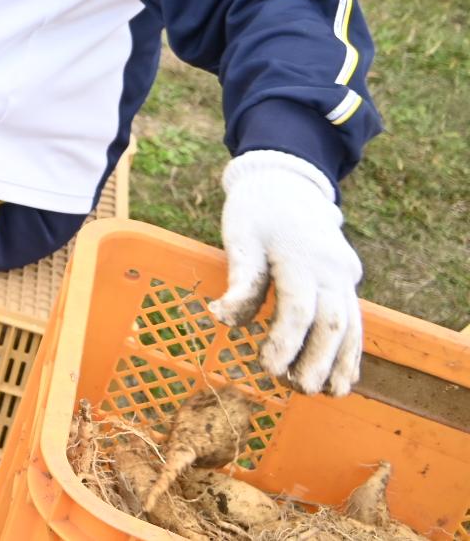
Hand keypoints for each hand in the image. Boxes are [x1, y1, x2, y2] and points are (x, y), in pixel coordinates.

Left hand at [212, 150, 363, 394]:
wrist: (288, 183)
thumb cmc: (256, 210)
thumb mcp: (240, 236)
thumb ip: (240, 278)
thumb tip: (223, 319)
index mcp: (301, 258)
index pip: (299, 311)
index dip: (285, 343)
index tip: (269, 369)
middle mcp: (331, 269)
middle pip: (332, 324)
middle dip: (318, 361)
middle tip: (301, 391)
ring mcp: (345, 274)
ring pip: (351, 325)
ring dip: (341, 361)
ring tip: (331, 394)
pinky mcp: (348, 279)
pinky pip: (354, 318)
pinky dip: (350, 349)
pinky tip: (344, 375)